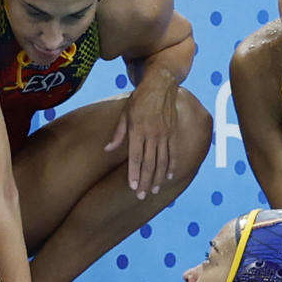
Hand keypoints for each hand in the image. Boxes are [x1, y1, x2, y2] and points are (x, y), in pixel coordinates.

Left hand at [105, 83, 179, 198]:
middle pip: (149, 163)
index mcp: (138, 129)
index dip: (134, 173)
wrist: (161, 85)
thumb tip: (107, 149)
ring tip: (154, 190)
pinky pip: (173, 152)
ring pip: (162, 161)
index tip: (132, 187)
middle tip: (142, 196)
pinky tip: (168, 176)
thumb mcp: (125, 113)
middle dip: (145, 181)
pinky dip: (172, 165)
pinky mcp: (173, 132)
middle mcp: (152, 134)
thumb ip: (118, 133)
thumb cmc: (139, 99)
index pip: (135, 157)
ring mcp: (164, 134)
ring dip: (158, 177)